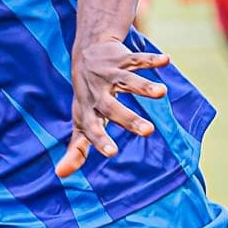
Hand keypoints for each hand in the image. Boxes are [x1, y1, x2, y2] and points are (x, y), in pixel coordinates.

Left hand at [57, 35, 170, 179]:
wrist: (85, 53)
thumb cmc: (87, 96)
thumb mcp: (81, 122)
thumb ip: (76, 149)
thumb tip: (61, 174)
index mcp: (88, 111)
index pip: (91, 128)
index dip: (99, 140)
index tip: (112, 153)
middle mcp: (97, 93)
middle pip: (112, 108)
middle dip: (129, 119)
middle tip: (148, 131)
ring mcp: (109, 75)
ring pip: (126, 81)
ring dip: (144, 86)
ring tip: (162, 93)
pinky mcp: (121, 59)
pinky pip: (136, 59)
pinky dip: (150, 59)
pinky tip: (166, 61)